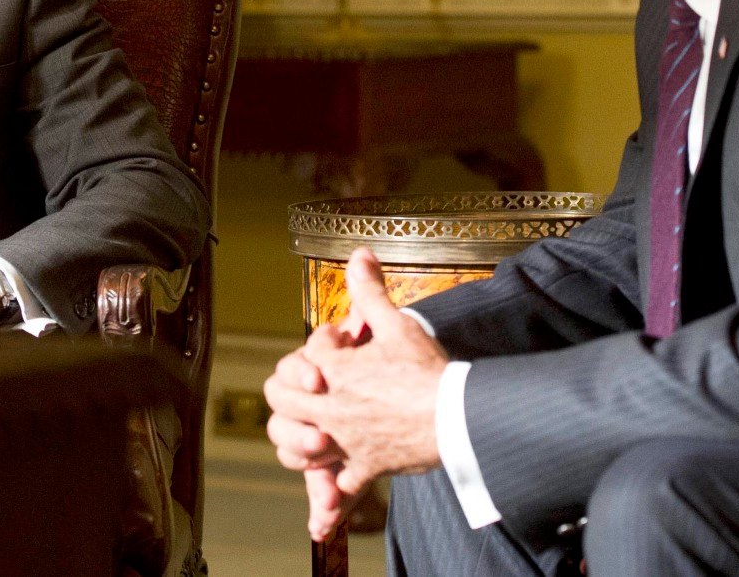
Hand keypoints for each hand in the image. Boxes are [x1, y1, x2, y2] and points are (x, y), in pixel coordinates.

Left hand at [264, 249, 447, 519]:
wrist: (456, 417)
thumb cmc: (427, 371)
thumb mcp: (397, 324)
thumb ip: (370, 291)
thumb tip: (359, 255)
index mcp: (334, 371)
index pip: (304, 355)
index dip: (321, 346)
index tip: (346, 344)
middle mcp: (330, 407)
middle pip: (281, 400)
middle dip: (290, 391)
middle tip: (313, 386)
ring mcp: (345, 441)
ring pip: (297, 447)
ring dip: (301, 437)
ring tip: (315, 429)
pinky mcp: (365, 467)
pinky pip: (340, 484)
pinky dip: (337, 484)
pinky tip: (340, 479)